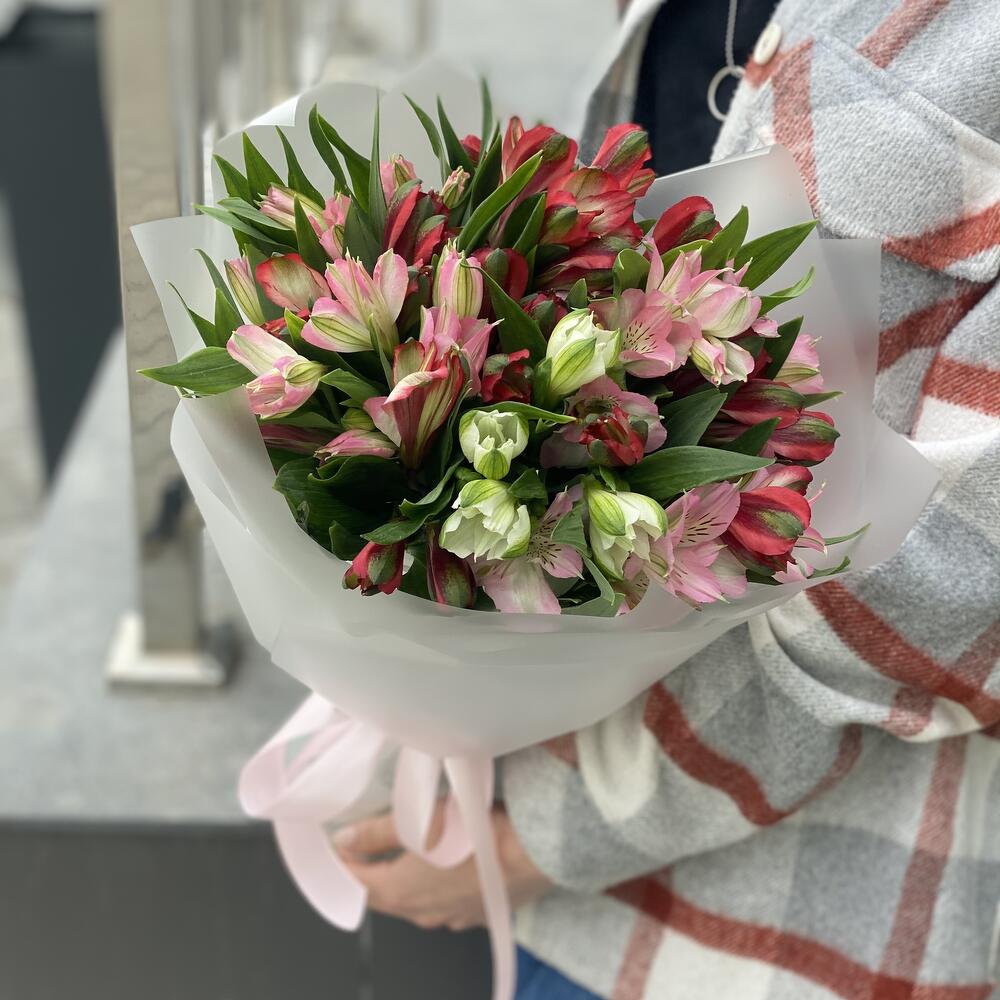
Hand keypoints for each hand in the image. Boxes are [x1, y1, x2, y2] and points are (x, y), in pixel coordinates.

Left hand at [333, 804, 551, 931]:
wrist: (531, 851)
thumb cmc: (473, 833)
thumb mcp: (417, 822)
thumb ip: (377, 833)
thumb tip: (344, 840)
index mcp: (400, 892)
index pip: (357, 883)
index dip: (342, 865)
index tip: (334, 848)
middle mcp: (422, 913)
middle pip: (383, 897)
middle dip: (367, 875)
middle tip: (358, 852)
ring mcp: (451, 917)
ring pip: (414, 903)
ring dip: (400, 883)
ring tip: (395, 859)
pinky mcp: (477, 913)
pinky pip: (442, 904)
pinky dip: (431, 889)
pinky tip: (438, 873)